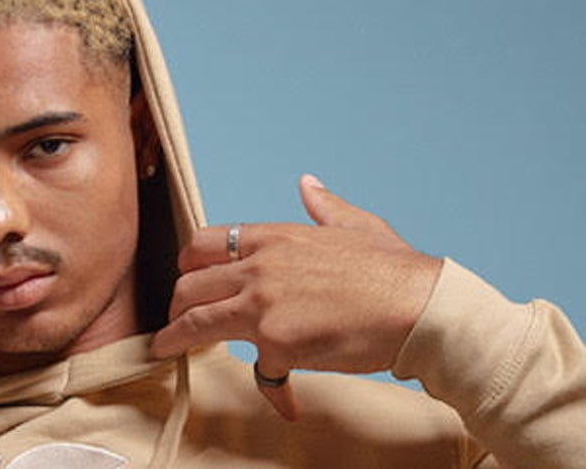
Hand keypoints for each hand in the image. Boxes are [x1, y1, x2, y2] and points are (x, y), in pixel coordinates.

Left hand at [150, 175, 440, 418]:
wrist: (420, 307)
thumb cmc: (394, 270)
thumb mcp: (356, 224)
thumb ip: (324, 206)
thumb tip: (308, 185)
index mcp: (273, 237)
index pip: (203, 243)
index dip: (187, 264)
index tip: (186, 278)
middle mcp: (259, 267)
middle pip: (188, 284)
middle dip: (175, 305)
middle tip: (174, 320)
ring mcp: (263, 306)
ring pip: (196, 323)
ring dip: (175, 339)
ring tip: (165, 350)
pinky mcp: (277, 343)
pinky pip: (259, 371)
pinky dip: (272, 388)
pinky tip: (286, 400)